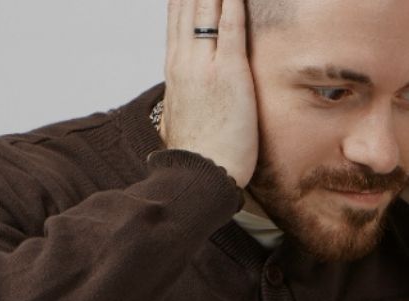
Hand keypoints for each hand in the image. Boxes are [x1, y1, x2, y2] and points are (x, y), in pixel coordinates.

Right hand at [161, 0, 256, 188]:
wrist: (198, 174)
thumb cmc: (198, 153)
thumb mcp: (184, 115)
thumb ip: (188, 96)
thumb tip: (188, 95)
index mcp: (175, 69)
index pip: (177, 18)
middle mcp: (184, 61)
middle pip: (188, 7)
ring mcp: (205, 65)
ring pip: (207, 11)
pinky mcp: (229, 73)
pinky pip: (231, 29)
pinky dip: (233, 6)